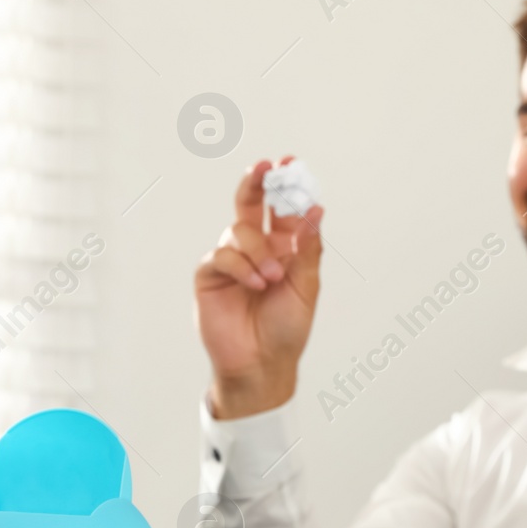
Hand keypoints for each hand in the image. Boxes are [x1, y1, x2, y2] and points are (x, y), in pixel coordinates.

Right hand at [194, 157, 323, 418]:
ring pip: (239, 231)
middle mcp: (257, 248)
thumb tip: (316, 210)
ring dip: (258, 251)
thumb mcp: (306, 287)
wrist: (261, 365)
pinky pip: (221, 256)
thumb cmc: (287, 329)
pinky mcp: (210, 276)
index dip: (287, 186)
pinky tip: (254, 285)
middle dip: (256, 182)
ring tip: (271, 279)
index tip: (291, 162)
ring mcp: (232, 260)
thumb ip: (308, 248)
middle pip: (252, 204)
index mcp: (284, 248)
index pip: (284, 209)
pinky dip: (240, 267)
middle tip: (264, 166)